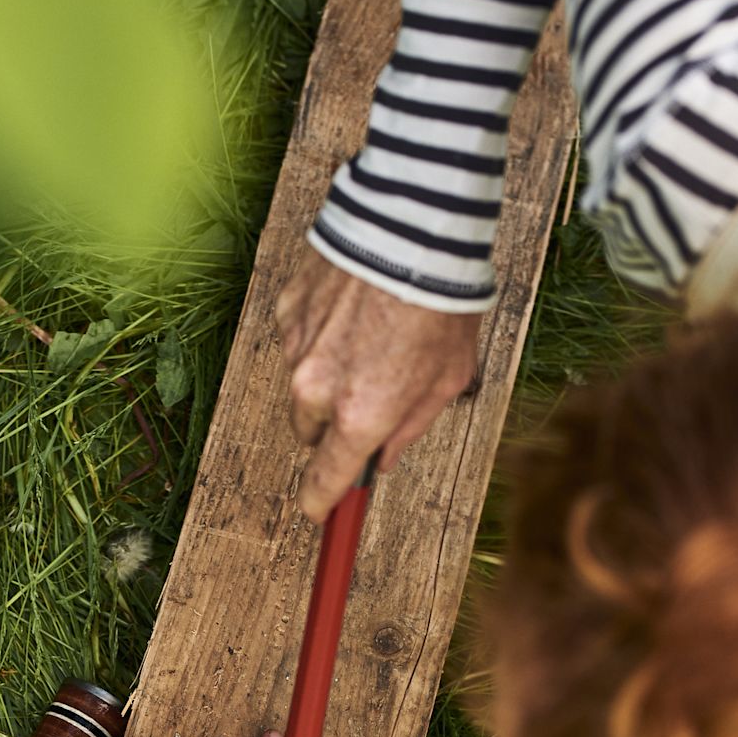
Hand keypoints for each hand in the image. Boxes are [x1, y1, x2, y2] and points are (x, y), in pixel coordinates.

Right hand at [275, 252, 480, 521]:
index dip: (322, 502)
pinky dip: (319, 334)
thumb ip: (411, 428)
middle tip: (368, 396)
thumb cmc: (442, 303)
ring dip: (326, 374)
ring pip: (301, 384)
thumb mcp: (448, 379)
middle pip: (309, 433)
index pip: (324, 482)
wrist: (416, 225)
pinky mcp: (289, 309)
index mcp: (359, 416)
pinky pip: (297, 339)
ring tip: (368, 337)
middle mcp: (317, 389)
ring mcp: (297, 348)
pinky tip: (352, 309)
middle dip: (332, 426)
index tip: (321, 511)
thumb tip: (383, 457)